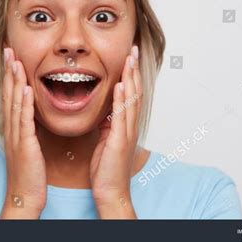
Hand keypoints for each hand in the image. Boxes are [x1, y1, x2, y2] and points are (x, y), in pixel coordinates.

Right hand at [0, 48, 46, 218]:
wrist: (25, 196)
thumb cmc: (29, 174)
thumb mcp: (28, 146)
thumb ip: (28, 129)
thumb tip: (32, 115)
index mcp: (15, 128)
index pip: (11, 96)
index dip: (11, 76)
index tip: (12, 57)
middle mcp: (13, 128)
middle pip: (9, 94)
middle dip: (9, 71)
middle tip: (9, 49)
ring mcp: (17, 135)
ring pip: (15, 102)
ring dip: (15, 80)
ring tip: (16, 60)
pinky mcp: (25, 144)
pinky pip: (25, 120)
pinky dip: (25, 103)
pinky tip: (27, 88)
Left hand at [90, 45, 140, 218]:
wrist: (110, 191)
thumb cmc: (107, 169)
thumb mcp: (106, 141)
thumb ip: (109, 125)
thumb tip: (107, 112)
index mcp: (126, 125)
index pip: (131, 95)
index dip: (130, 75)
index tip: (129, 57)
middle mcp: (130, 126)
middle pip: (135, 92)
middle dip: (134, 69)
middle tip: (134, 49)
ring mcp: (126, 132)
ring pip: (132, 99)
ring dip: (131, 77)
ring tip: (130, 58)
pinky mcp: (119, 140)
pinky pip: (121, 115)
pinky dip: (122, 98)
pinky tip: (121, 84)